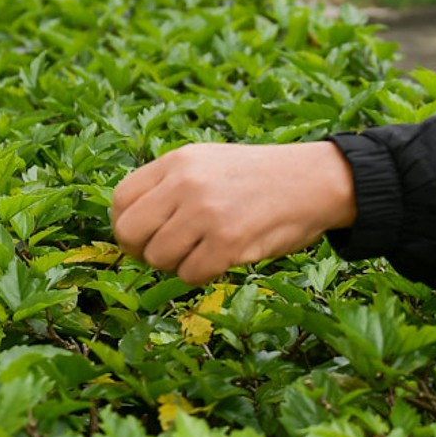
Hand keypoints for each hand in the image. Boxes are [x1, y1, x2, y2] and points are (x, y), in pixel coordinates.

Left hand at [110, 142, 357, 284]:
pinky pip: (190, 275)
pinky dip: (202, 275)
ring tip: (202, 251)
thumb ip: (170, 185)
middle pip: (130, 233)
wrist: (314, 180)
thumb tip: (132, 226)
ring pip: (158, 258)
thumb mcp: (208, 162)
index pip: (121, 200)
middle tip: (167, 252)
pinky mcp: (227, 242)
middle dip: (143, 251)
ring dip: (176, 264)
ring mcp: (206, 213)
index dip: (126, 225)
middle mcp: (186, 183)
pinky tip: (221, 259)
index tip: (143, 236)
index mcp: (178, 161)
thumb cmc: (259, 177)